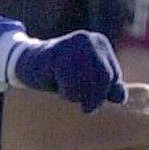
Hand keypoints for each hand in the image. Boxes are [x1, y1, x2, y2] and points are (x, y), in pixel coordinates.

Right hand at [11, 31, 127, 113]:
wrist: (27, 63)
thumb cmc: (60, 74)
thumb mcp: (87, 81)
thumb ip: (107, 87)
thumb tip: (121, 98)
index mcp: (100, 43)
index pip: (112, 75)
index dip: (104, 93)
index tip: (90, 99)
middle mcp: (88, 39)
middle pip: (104, 77)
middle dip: (95, 98)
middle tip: (87, 110)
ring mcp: (72, 44)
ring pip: (88, 82)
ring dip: (78, 96)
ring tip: (67, 93)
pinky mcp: (56, 53)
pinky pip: (70, 82)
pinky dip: (65, 92)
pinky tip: (56, 85)